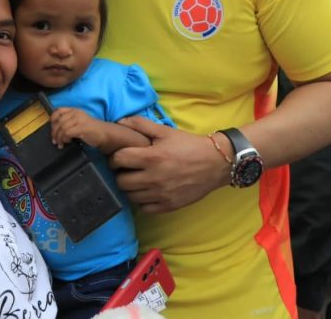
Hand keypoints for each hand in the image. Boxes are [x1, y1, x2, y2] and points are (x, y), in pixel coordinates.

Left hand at [50, 107, 102, 148]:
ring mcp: (79, 120)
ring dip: (59, 138)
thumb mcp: (78, 122)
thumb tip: (55, 129)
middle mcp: (76, 113)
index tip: (52, 128)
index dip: (52, 119)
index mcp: (74, 110)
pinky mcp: (82, 128)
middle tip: (55, 140)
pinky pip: (67, 133)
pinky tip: (68, 141)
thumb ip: (68, 122)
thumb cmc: (91, 130)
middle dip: (54, 133)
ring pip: (62, 128)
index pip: (58, 111)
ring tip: (61, 143)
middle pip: (58, 121)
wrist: (104, 134)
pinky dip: (65, 139)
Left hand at [109, 117, 229, 212]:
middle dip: (120, 174)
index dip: (114, 157)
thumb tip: (119, 122)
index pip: (118, 160)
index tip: (119, 156)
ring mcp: (161, 194)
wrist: (215, 163)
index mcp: (151, 157)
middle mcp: (154, 178)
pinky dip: (142, 200)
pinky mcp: (168, 206)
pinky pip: (144, 208)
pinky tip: (147, 191)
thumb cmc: (188, 145)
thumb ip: (140, 125)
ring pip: (130, 196)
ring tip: (137, 179)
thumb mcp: (165, 131)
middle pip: (121, 181)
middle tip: (127, 169)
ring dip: (130, 188)